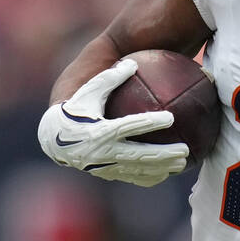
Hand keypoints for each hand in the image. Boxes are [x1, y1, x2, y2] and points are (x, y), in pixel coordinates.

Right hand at [38, 59, 189, 186]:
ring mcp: (105, 166)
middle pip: (138, 155)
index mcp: (98, 131)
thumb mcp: (89, 91)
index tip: (171, 117)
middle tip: (184, 150)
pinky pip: (132, 177)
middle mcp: (101, 152)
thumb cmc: (76, 108)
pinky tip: (167, 172)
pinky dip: (150, 177)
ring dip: (162, 168)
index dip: (149, 123)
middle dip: (163, 154)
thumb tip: (132, 62)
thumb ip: (110, 78)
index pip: (128, 126)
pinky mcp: (107, 173)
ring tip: (183, 163)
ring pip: (138, 170)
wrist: (55, 137)